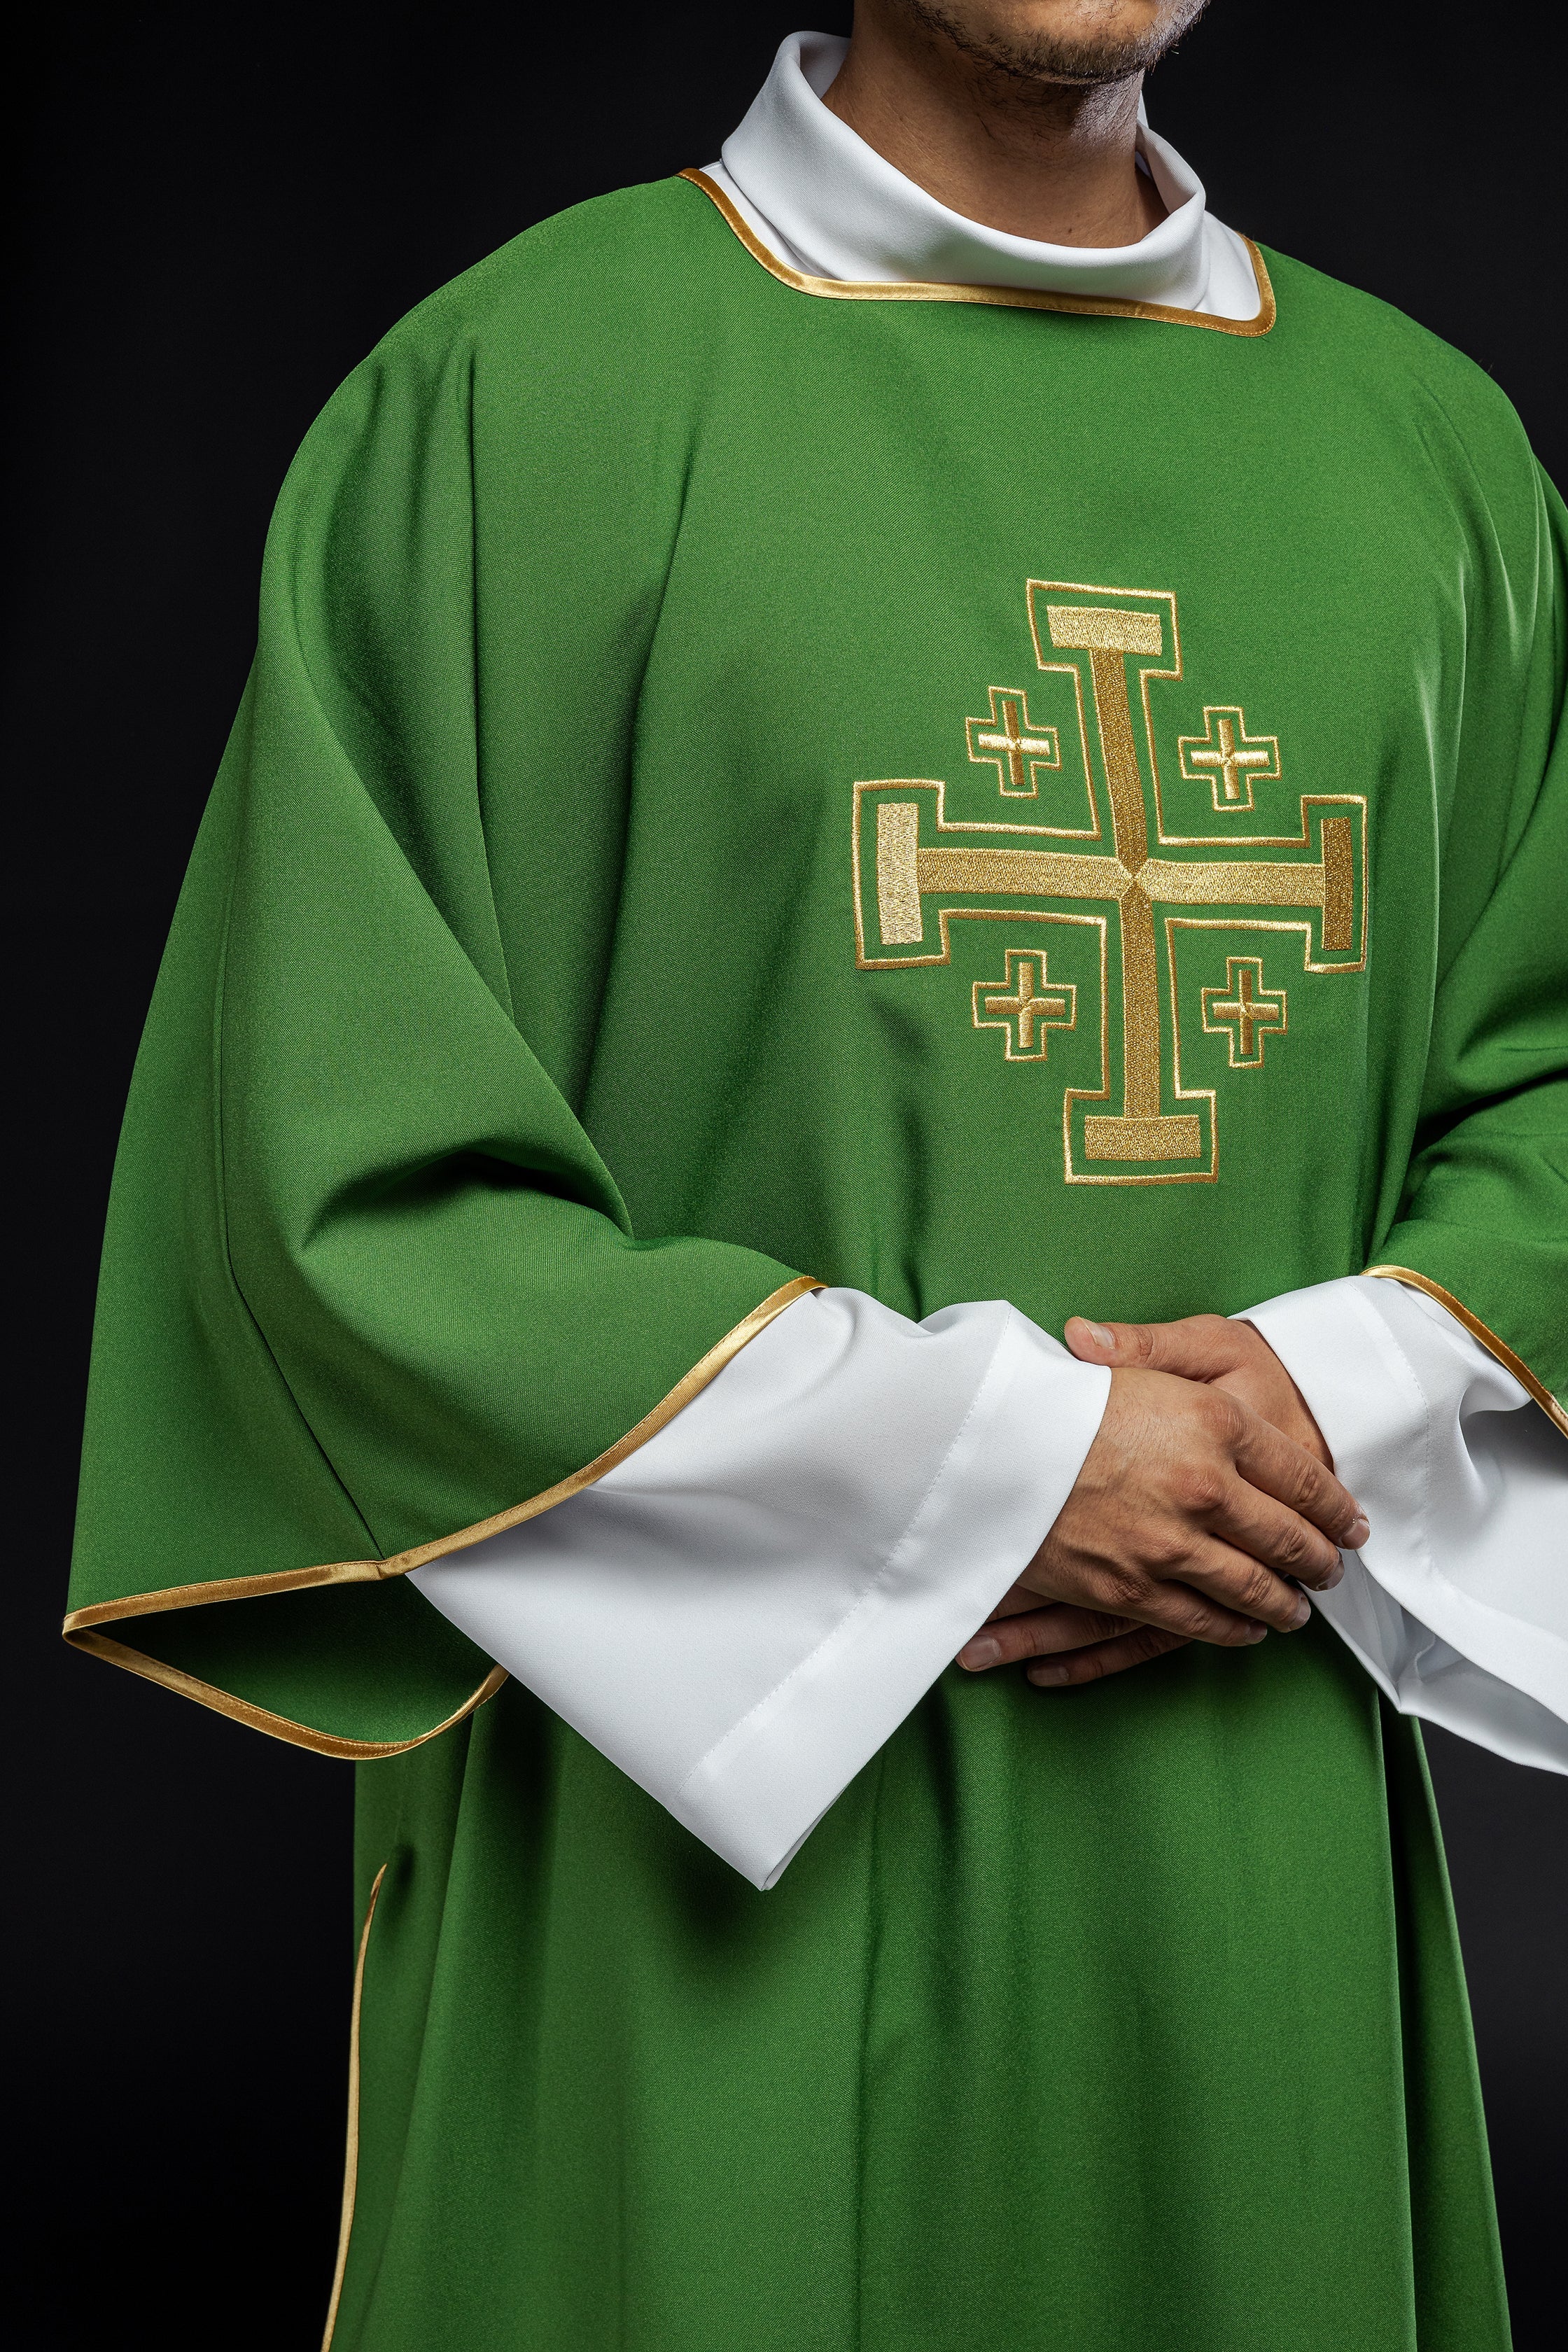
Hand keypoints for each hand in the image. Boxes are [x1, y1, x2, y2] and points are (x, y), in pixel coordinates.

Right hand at [958, 1331, 1366, 1689]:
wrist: (984, 1446)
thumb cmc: (1054, 1392)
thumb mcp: (1126, 1354)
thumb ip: (1160, 1353)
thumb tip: (1174, 1351)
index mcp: (1215, 1423)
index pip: (1300, 1474)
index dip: (1334, 1504)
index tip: (1351, 1521)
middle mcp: (1206, 1487)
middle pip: (1287, 1537)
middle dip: (1318, 1559)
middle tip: (1333, 1569)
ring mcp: (1170, 1544)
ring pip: (1251, 1587)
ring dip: (1283, 1602)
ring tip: (1298, 1607)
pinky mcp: (1130, 1588)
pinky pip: (1201, 1620)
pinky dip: (1233, 1628)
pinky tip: (1247, 1628)